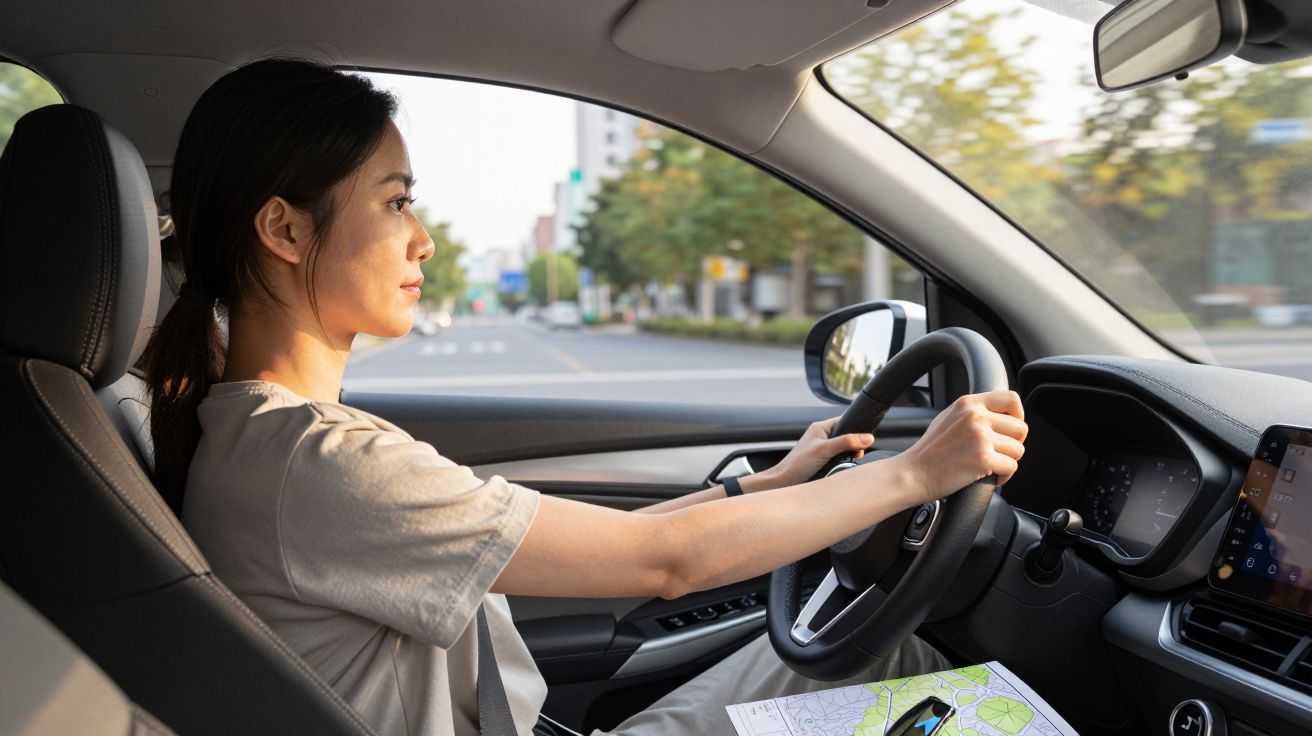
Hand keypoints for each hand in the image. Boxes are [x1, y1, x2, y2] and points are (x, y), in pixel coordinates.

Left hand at [757, 416, 875, 489]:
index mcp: (820, 428)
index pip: (844, 421)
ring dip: (848, 455)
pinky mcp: (822, 461)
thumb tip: (868, 438)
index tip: (866, 438)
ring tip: (850, 461)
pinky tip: (842, 468)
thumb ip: (846, 442)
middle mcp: (821, 437)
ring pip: (843, 449)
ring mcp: (821, 449)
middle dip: (854, 445)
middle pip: (846, 436)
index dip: (856, 428)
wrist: (783, 482)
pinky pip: (838, 459)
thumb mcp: (825, 450)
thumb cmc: (797, 464)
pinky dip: (842, 463)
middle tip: (857, 453)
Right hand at [887, 390, 1026, 504]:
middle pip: (1020, 428)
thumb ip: (973, 412)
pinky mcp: (983, 459)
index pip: (1011, 399)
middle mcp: (975, 416)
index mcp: (968, 403)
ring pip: (1018, 449)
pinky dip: (1004, 476)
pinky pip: (1012, 467)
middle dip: (1013, 444)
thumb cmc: (929, 451)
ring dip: (1008, 461)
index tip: (1009, 429)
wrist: (913, 473)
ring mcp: (980, 437)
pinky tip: (989, 476)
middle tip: (998, 453)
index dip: (1017, 416)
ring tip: (990, 465)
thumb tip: (1000, 414)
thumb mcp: (948, 417)